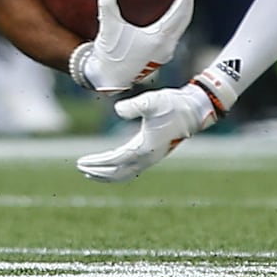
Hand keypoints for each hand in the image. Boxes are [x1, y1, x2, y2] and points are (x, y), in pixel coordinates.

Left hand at [76, 83, 217, 181]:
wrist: (195, 109)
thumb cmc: (173, 104)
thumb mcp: (152, 101)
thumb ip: (133, 106)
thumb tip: (117, 110)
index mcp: (144, 148)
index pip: (114, 160)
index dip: (97, 162)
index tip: (81, 162)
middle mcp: (148, 157)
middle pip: (118, 174)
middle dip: (99, 173)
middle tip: (81, 169)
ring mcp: (153, 158)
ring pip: (125, 174)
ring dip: (108, 175)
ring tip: (93, 173)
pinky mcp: (155, 154)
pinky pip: (132, 169)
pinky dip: (119, 170)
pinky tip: (113, 164)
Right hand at [79, 0, 194, 91]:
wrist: (107, 81)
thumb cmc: (110, 56)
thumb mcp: (109, 26)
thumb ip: (108, 2)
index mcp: (160, 38)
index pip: (179, 12)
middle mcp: (167, 46)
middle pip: (184, 20)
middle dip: (188, 3)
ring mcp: (165, 54)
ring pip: (180, 29)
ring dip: (183, 15)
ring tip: (182, 2)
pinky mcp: (159, 58)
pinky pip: (174, 36)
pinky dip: (176, 25)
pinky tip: (169, 21)